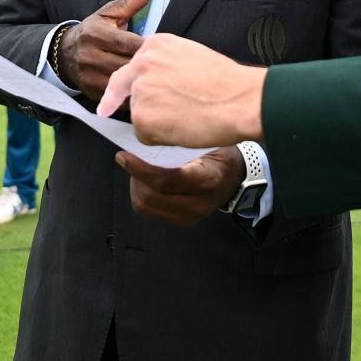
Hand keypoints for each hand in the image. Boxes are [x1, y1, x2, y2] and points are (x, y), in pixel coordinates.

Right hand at [58, 0, 153, 97]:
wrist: (65, 54)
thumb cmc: (94, 31)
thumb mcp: (110, 13)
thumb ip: (132, 0)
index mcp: (96, 34)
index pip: (129, 43)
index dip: (147, 48)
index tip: (161, 49)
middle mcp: (90, 56)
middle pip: (127, 64)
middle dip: (145, 66)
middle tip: (164, 66)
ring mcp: (89, 77)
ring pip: (123, 84)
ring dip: (141, 82)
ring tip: (158, 79)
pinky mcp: (92, 93)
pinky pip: (118, 98)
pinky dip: (132, 95)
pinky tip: (145, 92)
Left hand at [97, 32, 266, 147]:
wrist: (240, 100)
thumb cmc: (226, 83)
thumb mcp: (191, 56)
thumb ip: (167, 65)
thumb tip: (159, 83)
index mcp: (155, 45)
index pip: (131, 68)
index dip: (126, 87)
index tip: (109, 103)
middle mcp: (142, 63)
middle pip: (130, 91)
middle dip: (146, 104)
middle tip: (172, 112)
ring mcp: (140, 90)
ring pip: (138, 114)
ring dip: (156, 122)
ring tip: (187, 115)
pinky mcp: (142, 117)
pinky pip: (144, 135)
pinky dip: (160, 138)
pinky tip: (182, 128)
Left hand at [117, 147, 243, 225]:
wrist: (237, 175)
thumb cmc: (220, 152)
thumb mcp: (203, 142)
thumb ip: (176, 144)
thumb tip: (143, 139)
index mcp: (206, 180)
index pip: (165, 180)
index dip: (140, 168)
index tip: (123, 156)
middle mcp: (198, 204)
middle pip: (150, 197)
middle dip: (135, 177)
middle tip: (133, 159)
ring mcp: (190, 216)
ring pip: (146, 206)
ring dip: (137, 187)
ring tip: (141, 170)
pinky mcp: (183, 221)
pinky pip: (150, 210)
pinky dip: (143, 195)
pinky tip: (148, 182)